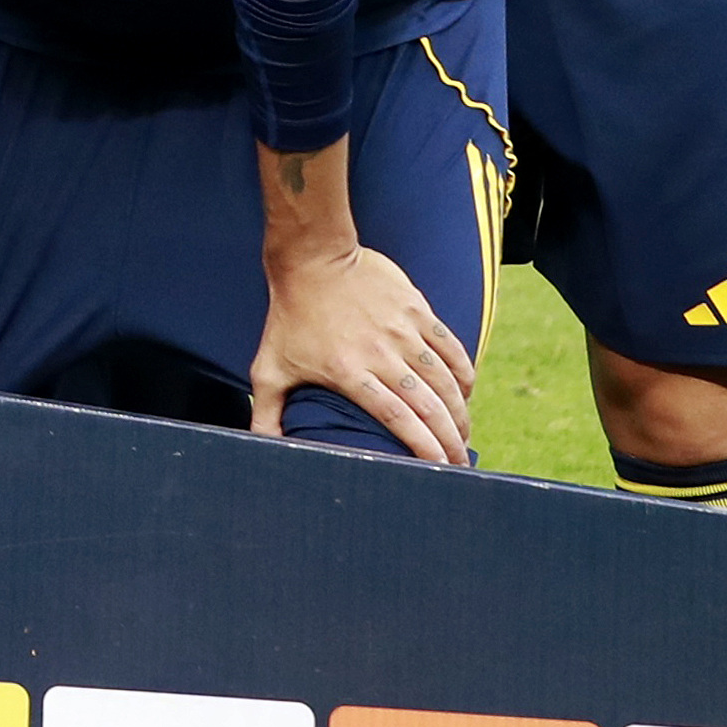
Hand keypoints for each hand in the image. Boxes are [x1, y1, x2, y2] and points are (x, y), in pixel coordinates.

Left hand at [251, 240, 476, 463]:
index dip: (422, 446)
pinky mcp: (417, 310)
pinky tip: (466, 394)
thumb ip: (266, 412)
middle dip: (450, 440)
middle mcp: (380, 353)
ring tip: (464, 436)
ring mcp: (402, 330)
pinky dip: (463, 374)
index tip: (437, 468)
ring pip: (445, 381)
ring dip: (460, 412)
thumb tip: (260, 448)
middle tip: (459, 463)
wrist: (311, 257)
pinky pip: (451, 348)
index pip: (397, 419)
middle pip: (428, 406)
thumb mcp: (269, 367)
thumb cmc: (288, 315)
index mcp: (348, 372)